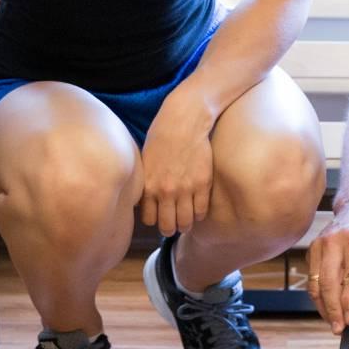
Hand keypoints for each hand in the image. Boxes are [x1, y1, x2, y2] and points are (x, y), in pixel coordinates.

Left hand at [138, 86, 216, 237]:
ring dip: (186, 223)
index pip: (149, 219)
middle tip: (174, 223)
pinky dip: (200, 214)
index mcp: (149, 186)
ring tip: (187, 218)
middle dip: (170, 227)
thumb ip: (146, 182)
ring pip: (186, 222)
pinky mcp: (203, 184)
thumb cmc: (162, 136)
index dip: (155, 219)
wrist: (184, 121)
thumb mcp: (146, 161)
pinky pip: (202, 211)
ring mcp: (186, 189)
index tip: (159, 214)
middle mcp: (166, 191)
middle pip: (167, 226)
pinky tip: (198, 207)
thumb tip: (145, 200)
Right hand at [306, 199, 348, 332]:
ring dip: (323, 306)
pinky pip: (312, 278)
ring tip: (333, 322)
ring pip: (316, 283)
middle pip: (329, 283)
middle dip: (334, 309)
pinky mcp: (313, 250)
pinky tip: (328, 307)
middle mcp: (334, 242)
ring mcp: (320, 245)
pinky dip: (318, 296)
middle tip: (340, 328)